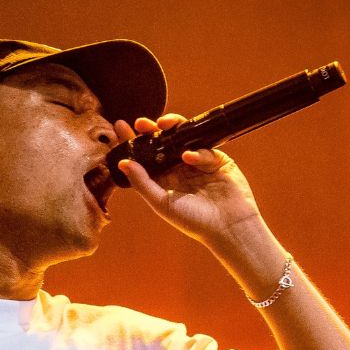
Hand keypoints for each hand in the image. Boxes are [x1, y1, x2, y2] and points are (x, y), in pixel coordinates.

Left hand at [113, 115, 265, 250]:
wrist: (229, 227)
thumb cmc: (194, 221)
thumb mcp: (162, 202)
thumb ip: (142, 183)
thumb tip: (122, 163)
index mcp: (163, 180)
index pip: (144, 158)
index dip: (132, 142)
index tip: (120, 126)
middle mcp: (178, 169)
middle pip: (162, 144)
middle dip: (151, 130)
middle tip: (141, 122)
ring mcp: (197, 163)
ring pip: (183, 139)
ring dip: (172, 129)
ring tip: (163, 124)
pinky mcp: (216, 160)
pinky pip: (204, 148)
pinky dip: (196, 151)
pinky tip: (189, 157)